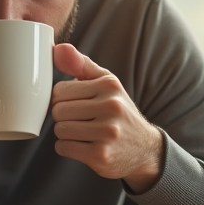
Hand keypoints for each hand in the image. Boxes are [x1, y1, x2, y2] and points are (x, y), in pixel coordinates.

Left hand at [51, 44, 163, 192]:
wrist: (145, 149)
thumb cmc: (119, 112)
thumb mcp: (106, 83)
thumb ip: (81, 64)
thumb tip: (57, 49)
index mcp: (109, 86)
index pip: (59, 90)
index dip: (61, 99)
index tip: (74, 104)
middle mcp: (111, 107)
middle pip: (58, 111)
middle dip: (62, 117)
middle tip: (79, 121)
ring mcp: (107, 133)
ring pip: (59, 130)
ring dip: (65, 133)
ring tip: (83, 133)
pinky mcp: (101, 155)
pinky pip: (63, 148)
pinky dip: (68, 148)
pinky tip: (84, 145)